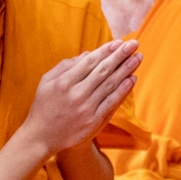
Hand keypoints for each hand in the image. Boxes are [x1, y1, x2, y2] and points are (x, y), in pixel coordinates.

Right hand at [20, 40, 139, 159]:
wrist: (43, 137)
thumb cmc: (44, 106)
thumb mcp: (46, 82)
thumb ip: (64, 66)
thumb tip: (87, 54)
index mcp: (64, 82)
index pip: (90, 62)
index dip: (106, 51)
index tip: (119, 42)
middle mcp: (77, 94)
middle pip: (103, 71)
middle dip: (121, 56)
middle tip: (134, 44)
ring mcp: (87, 108)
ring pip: (110, 85)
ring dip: (126, 70)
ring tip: (138, 58)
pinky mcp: (94, 121)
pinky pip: (112, 102)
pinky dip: (123, 90)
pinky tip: (132, 79)